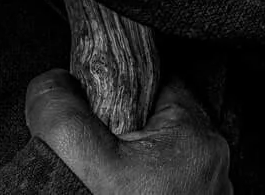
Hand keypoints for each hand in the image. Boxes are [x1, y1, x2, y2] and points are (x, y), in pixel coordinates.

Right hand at [26, 71, 230, 194]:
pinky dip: (140, 193)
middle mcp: (212, 164)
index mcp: (195, 136)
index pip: (157, 80)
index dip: (118, 88)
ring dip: (129, 171)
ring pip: (159, 162)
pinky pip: (163, 191)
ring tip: (100, 187)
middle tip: (91, 159)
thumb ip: (61, 112)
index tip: (91, 106)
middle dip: (120, 135)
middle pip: (157, 122)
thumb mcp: (82, 162)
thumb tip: (51, 83)